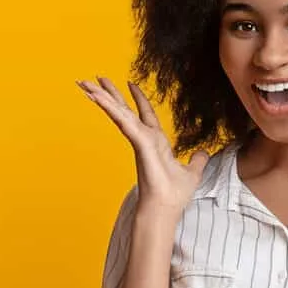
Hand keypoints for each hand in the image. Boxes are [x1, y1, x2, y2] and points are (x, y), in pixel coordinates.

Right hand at [76, 76, 208, 217]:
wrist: (166, 210)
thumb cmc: (174, 195)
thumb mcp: (192, 172)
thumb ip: (197, 160)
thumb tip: (204, 152)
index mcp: (156, 142)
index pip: (146, 115)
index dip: (139, 99)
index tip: (131, 84)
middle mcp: (144, 139)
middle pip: (125, 110)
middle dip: (112, 93)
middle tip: (96, 77)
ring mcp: (139, 141)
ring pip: (119, 112)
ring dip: (103, 96)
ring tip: (84, 82)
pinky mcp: (137, 143)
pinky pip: (123, 121)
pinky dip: (110, 108)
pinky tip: (97, 96)